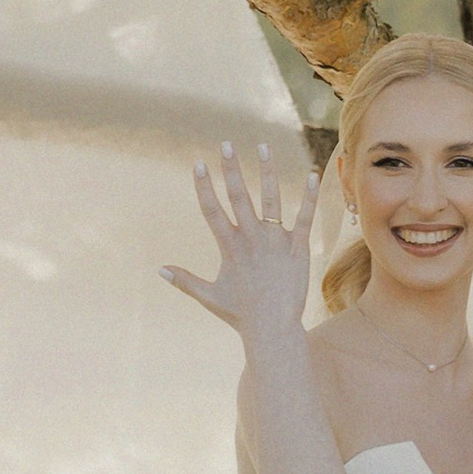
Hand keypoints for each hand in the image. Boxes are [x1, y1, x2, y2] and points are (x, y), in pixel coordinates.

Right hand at [162, 141, 318, 339]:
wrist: (273, 329)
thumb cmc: (240, 314)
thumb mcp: (208, 297)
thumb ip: (184, 281)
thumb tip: (159, 270)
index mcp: (229, 247)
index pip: (212, 209)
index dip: (204, 185)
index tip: (198, 162)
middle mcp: (251, 239)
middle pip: (238, 197)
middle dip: (231, 169)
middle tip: (226, 144)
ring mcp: (276, 242)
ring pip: (271, 199)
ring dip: (267, 171)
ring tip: (263, 146)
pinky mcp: (298, 249)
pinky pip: (304, 218)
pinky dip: (309, 196)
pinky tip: (313, 174)